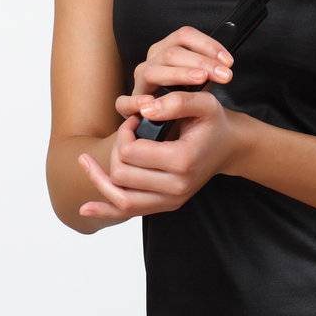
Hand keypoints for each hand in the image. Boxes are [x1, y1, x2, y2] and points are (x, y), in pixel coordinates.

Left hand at [77, 90, 239, 220]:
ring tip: (86, 161)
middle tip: (126, 132)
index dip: (125, 132)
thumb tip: (143, 109)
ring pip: (120, 198)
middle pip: (122, 175)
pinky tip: (85, 208)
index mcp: (183, 161)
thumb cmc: (213, 122)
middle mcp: (177, 187)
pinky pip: (129, 213)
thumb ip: (176, 101)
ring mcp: (171, 200)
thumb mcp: (203, 102)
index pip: (131, 153)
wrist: (230, 147)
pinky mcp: (165, 206)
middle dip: (115, 150)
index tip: (135, 119)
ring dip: (99, 179)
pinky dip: (105, 211)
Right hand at [128, 25, 234, 99]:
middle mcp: (152, 60)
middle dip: (202, 62)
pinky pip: (123, 102)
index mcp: (168, 48)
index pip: (184, 35)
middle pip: (173, 52)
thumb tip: (226, 63)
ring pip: (154, 70)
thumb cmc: (192, 97)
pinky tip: (152, 103)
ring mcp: (140, 80)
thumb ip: (210, 68)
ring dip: (179, 74)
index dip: (208, 45)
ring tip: (200, 80)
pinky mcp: (129, 104)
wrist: (181, 126)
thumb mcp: (204, 79)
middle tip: (225, 75)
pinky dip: (135, 102)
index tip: (229, 62)